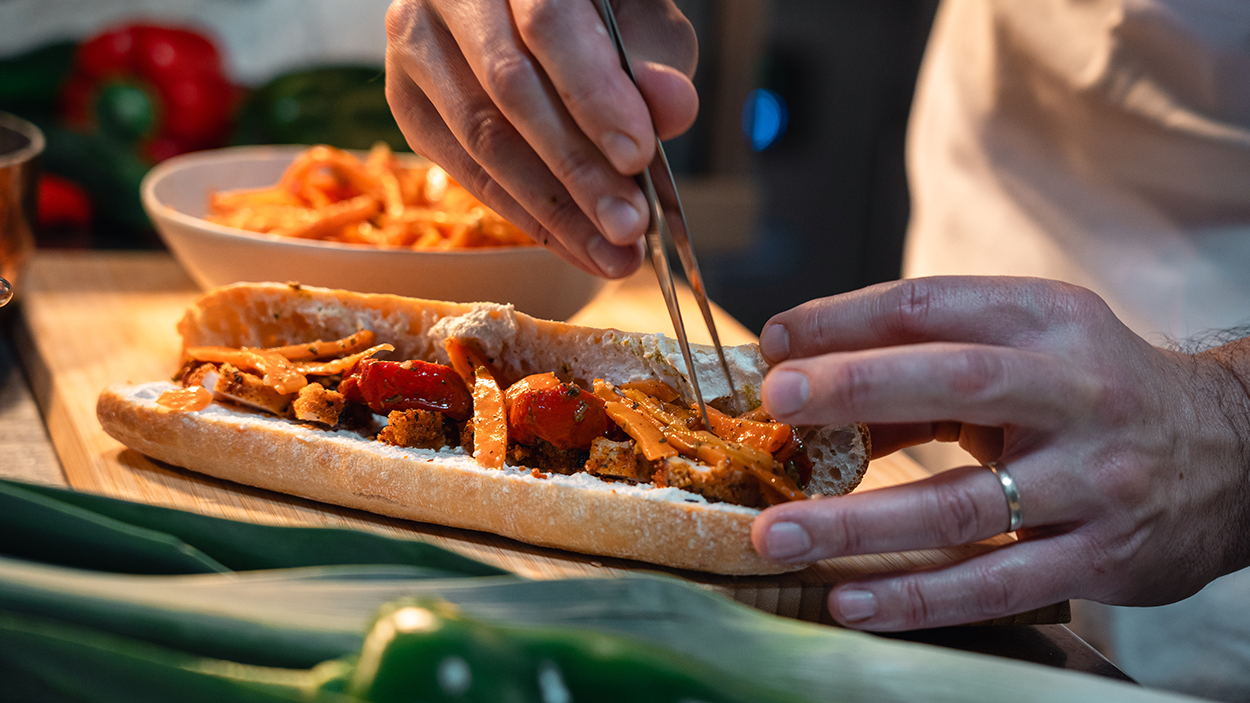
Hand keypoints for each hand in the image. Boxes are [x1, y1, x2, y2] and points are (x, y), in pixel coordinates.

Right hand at [384, 0, 697, 277]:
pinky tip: (572, 242)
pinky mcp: (406, 100)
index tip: (639, 157)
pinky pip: (464, 168)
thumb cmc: (595, 15)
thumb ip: (657, 61)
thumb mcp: (641, 22)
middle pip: (509, 88)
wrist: (523, 13)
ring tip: (611, 251)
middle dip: (577, 169)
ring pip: (479, 137)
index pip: (547, 22)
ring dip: (552, 208)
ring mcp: (415, 44)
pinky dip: (524, 213)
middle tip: (629, 224)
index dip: (593, 94)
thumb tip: (672, 110)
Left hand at [750, 276, 1249, 630]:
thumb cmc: (1098, 393)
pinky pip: (996, 581)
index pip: (932, 304)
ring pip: (964, 502)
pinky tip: (852, 598)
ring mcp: (1092, 478)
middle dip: (857, 388)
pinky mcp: (1101, 555)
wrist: (1234, 453)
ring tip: (780, 533)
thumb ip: (930, 369)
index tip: (776, 339)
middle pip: (955, 380)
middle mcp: (1074, 392)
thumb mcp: (1031, 351)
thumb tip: (819, 401)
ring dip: (860, 521)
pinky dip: (917, 596)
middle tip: (777, 402)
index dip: (845, 319)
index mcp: (1048, 321)